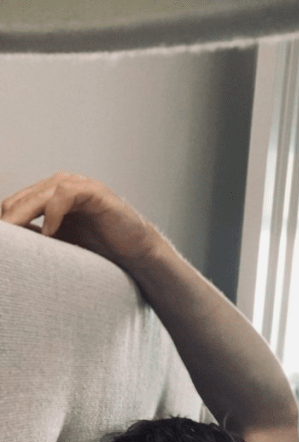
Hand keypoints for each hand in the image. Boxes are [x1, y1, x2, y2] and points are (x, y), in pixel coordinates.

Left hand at [0, 172, 160, 271]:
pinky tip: (49, 234)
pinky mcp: (94, 192)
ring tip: (16, 236)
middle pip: (23, 198)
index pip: (17, 203)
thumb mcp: (63, 242)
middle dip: (10, 220)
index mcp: (50, 195)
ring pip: (40, 194)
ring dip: (24, 215)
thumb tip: (12, 244)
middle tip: (4, 240)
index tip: (3, 244)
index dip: (6, 220)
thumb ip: (39, 237)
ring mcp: (78, 186)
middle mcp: (61, 185)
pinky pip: (64, 195)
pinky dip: (53, 213)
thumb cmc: (103, 247)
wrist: (136, 251)